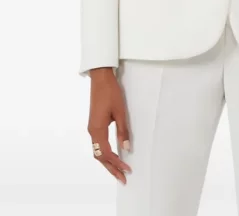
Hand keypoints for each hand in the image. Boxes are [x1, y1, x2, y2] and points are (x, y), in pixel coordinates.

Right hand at [87, 67, 131, 183]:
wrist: (100, 79)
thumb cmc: (111, 93)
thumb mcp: (120, 112)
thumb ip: (123, 131)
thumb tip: (127, 148)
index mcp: (97, 129)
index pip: (106, 153)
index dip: (117, 163)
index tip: (127, 170)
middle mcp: (92, 131)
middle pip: (100, 156)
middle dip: (111, 168)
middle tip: (123, 178)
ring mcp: (92, 128)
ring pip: (98, 151)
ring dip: (108, 162)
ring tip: (118, 170)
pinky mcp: (94, 124)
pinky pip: (98, 144)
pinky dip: (105, 153)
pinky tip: (112, 155)